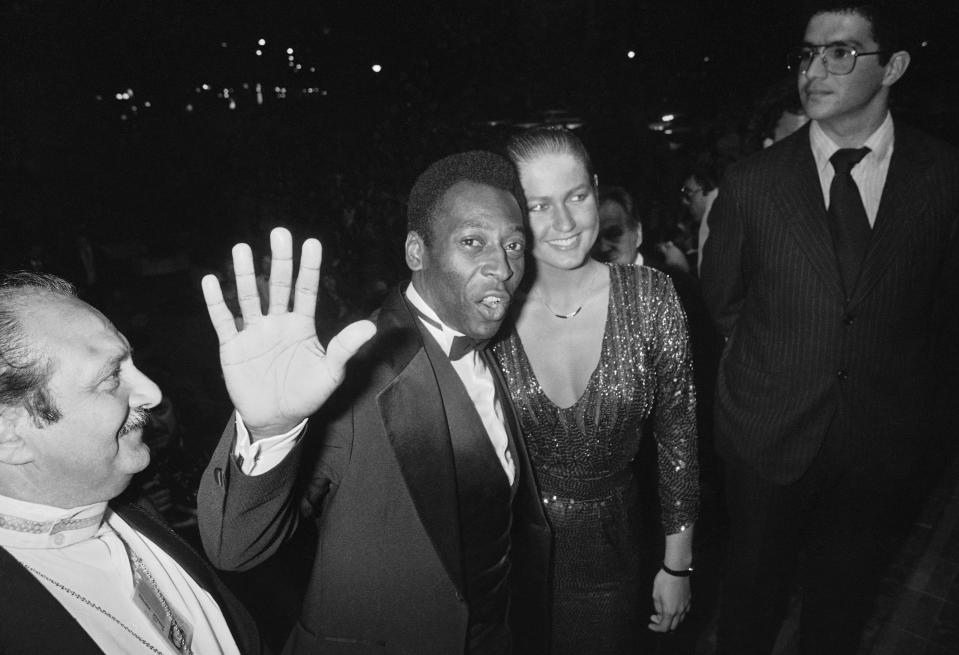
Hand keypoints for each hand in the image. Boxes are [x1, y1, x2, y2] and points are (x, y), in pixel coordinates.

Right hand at [201, 227, 375, 438]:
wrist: (276, 419)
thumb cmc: (306, 394)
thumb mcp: (330, 373)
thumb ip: (345, 348)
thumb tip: (371, 327)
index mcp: (302, 325)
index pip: (306, 290)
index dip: (308, 268)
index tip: (311, 243)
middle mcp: (277, 323)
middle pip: (278, 286)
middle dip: (279, 260)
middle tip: (279, 233)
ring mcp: (254, 333)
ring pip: (249, 297)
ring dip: (246, 274)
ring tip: (242, 248)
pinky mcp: (232, 346)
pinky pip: (223, 320)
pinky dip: (216, 302)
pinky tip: (211, 281)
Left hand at [648, 568, 690, 632]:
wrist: (676, 570)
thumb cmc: (664, 580)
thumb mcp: (655, 595)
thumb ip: (657, 607)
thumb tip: (659, 614)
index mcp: (669, 611)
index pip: (664, 627)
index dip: (656, 628)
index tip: (650, 624)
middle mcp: (679, 611)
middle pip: (673, 627)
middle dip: (663, 625)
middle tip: (655, 618)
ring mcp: (685, 606)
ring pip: (680, 620)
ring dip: (671, 620)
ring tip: (663, 613)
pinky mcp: (689, 600)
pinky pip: (685, 612)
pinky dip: (678, 614)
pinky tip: (672, 607)